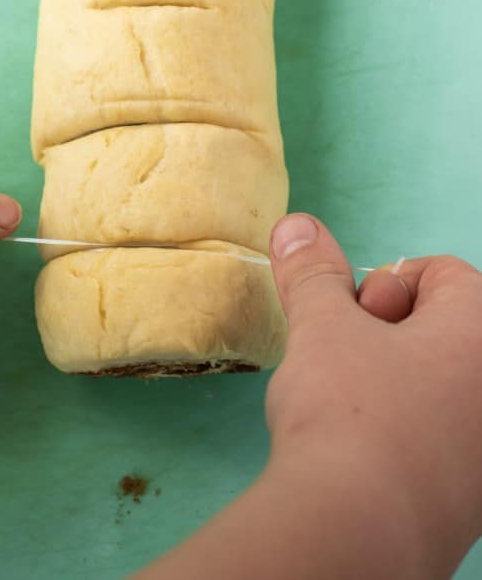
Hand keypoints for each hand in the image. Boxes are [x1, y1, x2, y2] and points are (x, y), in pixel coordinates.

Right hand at [132, 215, 481, 579]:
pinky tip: (361, 451)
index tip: (351, 315)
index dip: (384, 283)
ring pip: (439, 383)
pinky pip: (439, 438)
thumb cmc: (348, 413)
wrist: (354, 535)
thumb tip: (297, 226)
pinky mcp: (471, 497)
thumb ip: (312, 271)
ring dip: (393, 380)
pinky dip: (403, 430)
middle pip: (444, 327)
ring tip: (347, 405)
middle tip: (347, 357)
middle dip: (387, 330)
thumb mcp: (322, 327)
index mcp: (480, 333)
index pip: (443, 273)